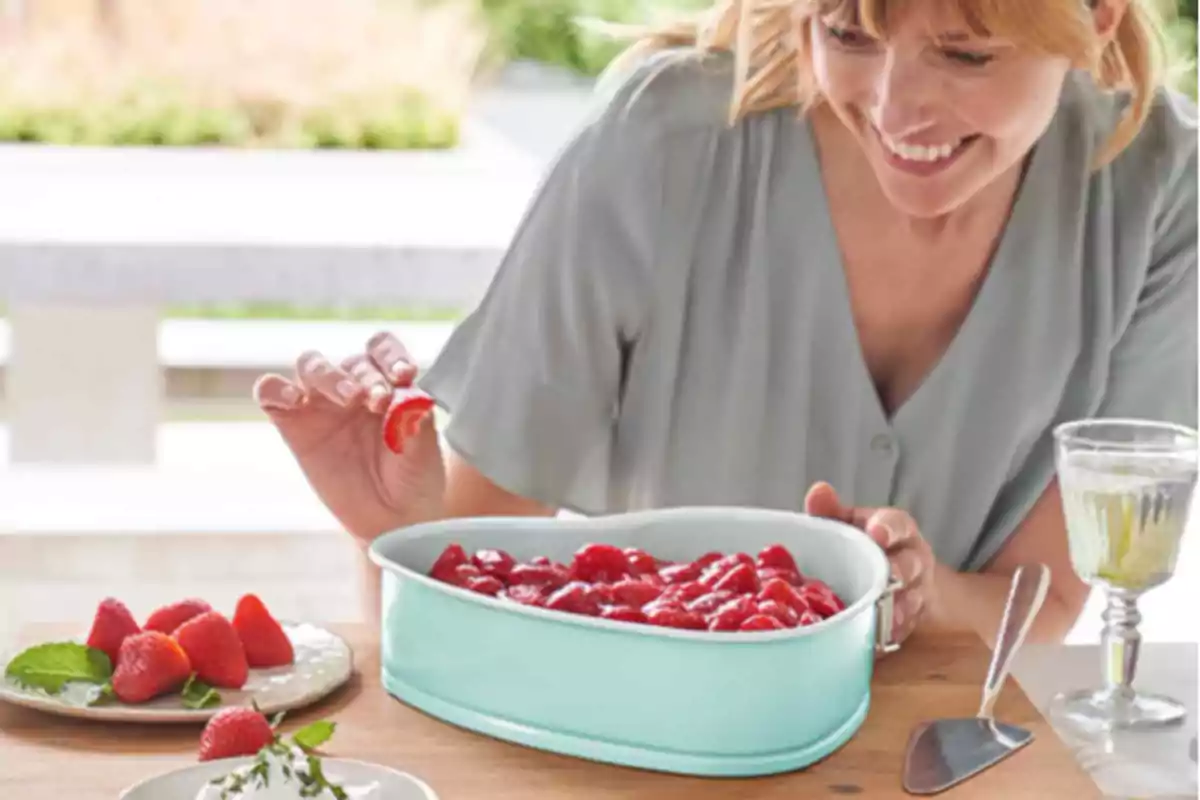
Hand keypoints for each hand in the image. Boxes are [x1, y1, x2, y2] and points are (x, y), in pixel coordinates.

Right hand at [253, 331, 445, 541]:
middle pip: (349, 361)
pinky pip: (271, 392)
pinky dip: (274, 388)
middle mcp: (353, 387)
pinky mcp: (293, 425)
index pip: (381, 349)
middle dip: (365, 375)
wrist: (391, 520)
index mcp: (387, 383)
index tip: (403, 375)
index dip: (390, 354)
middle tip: (378, 400)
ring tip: (349, 398)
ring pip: (311, 365)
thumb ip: (418, 423)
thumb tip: (413, 395)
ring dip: (328, 375)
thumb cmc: (412, 479)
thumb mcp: (424, 454)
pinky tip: (294, 401)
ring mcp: (320, 405)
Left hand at [804, 482, 934, 644]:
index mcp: (896, 529)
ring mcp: (915, 591)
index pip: (898, 524)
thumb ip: (831, 510)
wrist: (897, 578)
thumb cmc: (864, 544)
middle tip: (888, 578)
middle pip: (910, 564)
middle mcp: (911, 559)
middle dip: (899, 571)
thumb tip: (818, 491)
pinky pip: (904, 630)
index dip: (888, 529)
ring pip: (912, 599)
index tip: (878, 534)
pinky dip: (891, 635)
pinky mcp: (910, 621)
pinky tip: (878, 640)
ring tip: (886, 616)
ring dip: (898, 608)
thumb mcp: (849, 523)